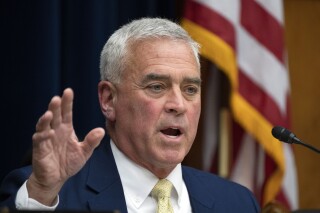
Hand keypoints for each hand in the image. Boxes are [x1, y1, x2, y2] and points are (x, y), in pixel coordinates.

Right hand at [27, 88, 104, 204]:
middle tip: (57, 98)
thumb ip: (91, 141)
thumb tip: (101, 130)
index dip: (67, 102)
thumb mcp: (84, 152)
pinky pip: (39, 140)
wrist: (57, 178)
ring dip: (46, 118)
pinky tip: (49, 133)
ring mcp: (46, 139)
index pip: (67, 113)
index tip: (68, 91)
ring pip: (44, 125)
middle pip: (55, 115)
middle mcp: (55, 130)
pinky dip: (43, 136)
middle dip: (55, 106)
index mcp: (66, 129)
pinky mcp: (40, 149)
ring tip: (50, 113)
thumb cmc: (69, 162)